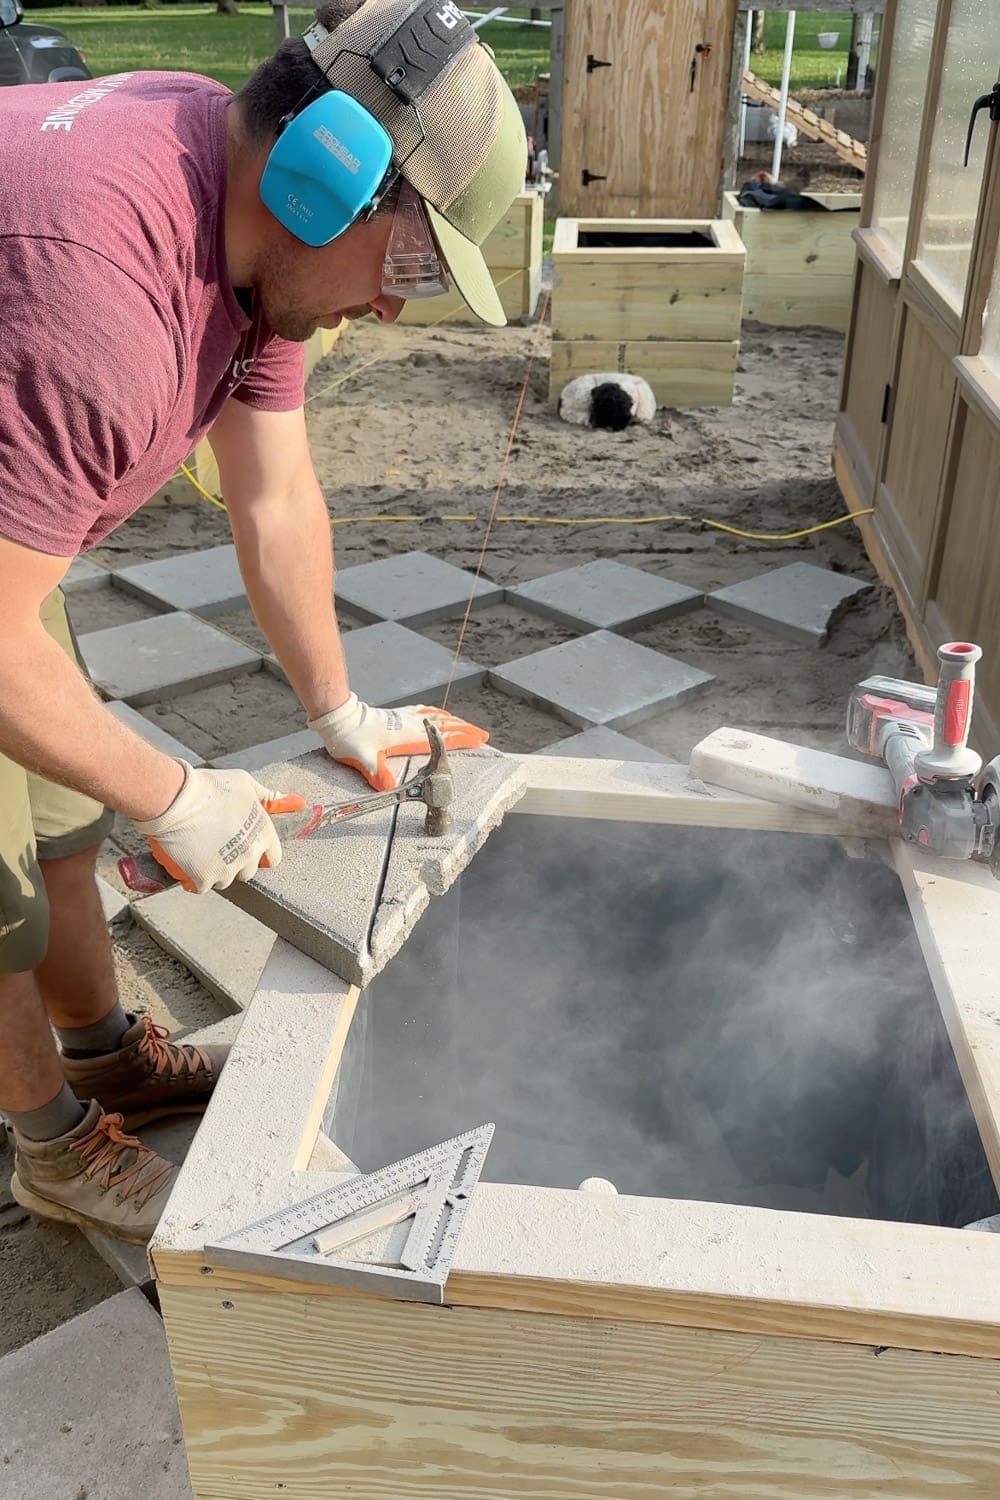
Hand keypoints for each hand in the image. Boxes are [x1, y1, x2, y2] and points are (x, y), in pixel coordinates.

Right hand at [133, 762, 305, 893]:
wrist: (175, 799)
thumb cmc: (210, 787)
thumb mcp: (246, 785)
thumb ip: (270, 797)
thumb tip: (295, 802)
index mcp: (263, 833)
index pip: (273, 857)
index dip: (261, 853)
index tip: (246, 847)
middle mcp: (249, 854)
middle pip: (248, 871)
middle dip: (237, 862)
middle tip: (219, 846)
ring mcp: (227, 869)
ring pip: (225, 880)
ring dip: (216, 872)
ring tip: (201, 852)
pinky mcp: (204, 879)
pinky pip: (202, 886)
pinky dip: (195, 879)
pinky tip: (188, 864)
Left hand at [309, 694, 488, 791]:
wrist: (339, 718)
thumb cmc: (350, 738)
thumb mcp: (362, 759)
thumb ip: (376, 773)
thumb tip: (387, 788)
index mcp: (407, 736)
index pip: (441, 737)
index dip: (462, 738)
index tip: (478, 739)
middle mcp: (409, 724)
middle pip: (445, 725)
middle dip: (465, 729)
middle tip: (482, 734)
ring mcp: (403, 718)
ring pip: (435, 717)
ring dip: (453, 721)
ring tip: (465, 725)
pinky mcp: (396, 715)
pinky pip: (422, 711)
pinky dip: (435, 713)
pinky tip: (438, 714)